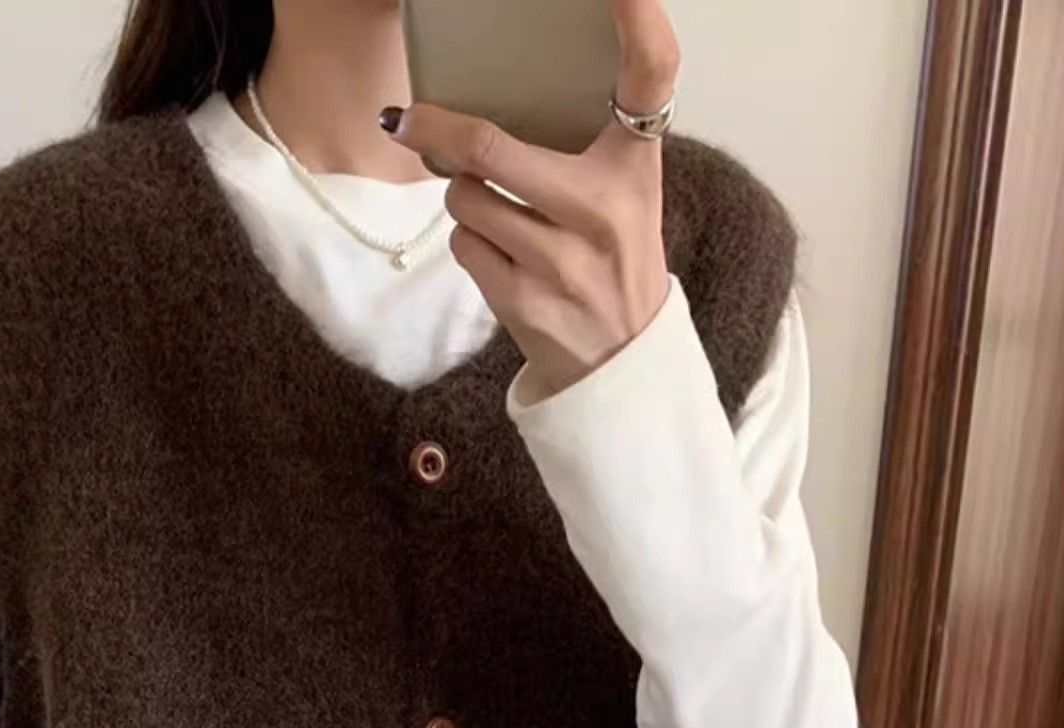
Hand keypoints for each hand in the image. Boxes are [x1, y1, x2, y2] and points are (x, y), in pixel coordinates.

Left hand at [385, 0, 679, 397]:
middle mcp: (603, 209)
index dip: (640, 20)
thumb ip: (585, 140)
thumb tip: (488, 100)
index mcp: (636, 166)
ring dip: (463, 198)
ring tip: (493, 211)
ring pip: (465, 198)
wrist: (621, 358)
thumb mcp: (625, 190)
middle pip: (489, 146)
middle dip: (438, 131)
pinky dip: (470, 242)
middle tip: (412, 120)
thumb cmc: (613, 257)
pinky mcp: (524, 300)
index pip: (651, 75)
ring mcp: (560, 260)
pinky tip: (500, 253)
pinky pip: (463, 245)